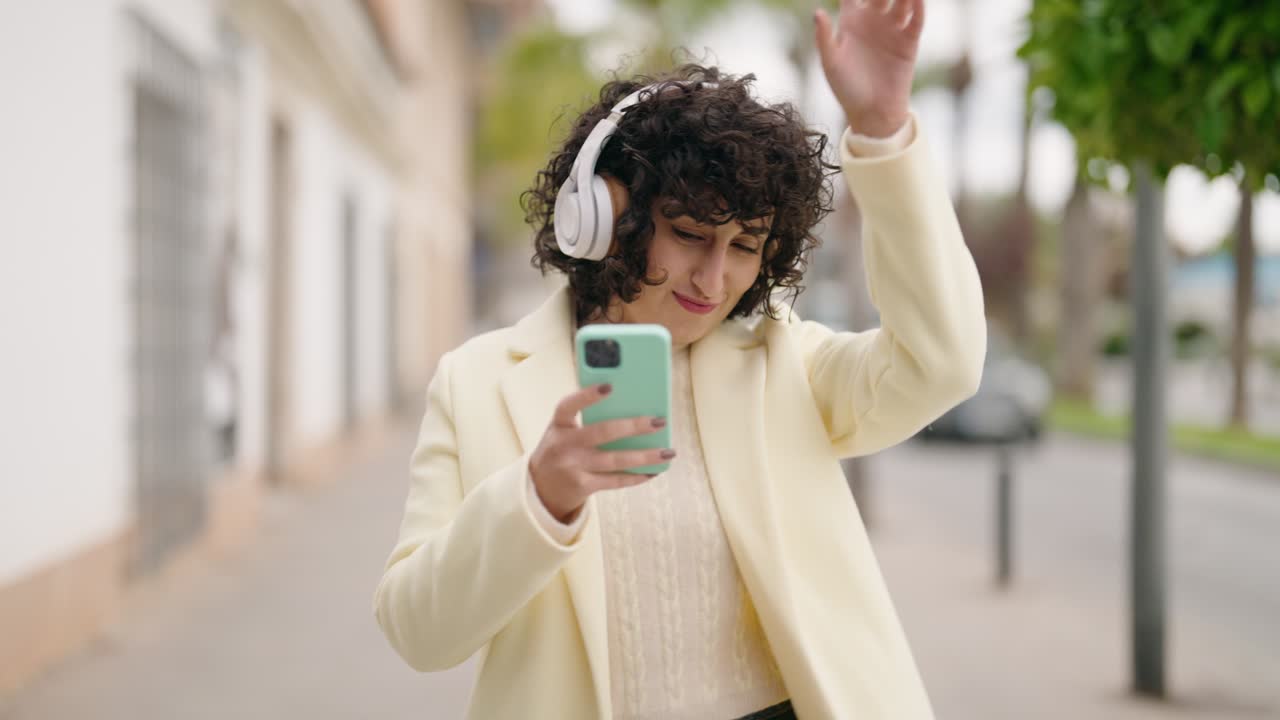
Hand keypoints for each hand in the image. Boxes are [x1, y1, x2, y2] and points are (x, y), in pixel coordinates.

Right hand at [528, 383, 674, 522]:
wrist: (541, 490)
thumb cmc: (562, 451)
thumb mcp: (564, 432)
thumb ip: (588, 420)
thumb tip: (634, 411)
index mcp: (559, 425)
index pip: (569, 405)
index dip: (588, 395)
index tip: (610, 385)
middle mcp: (563, 446)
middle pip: (603, 432)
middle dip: (634, 426)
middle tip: (660, 421)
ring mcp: (572, 467)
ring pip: (616, 460)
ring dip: (645, 456)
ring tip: (668, 451)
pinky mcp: (582, 486)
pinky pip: (615, 481)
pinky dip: (637, 476)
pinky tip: (653, 471)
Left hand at [815, 0, 924, 137]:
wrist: (872, 113)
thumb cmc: (846, 89)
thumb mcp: (831, 63)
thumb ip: (824, 37)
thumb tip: (817, 11)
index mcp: (852, 21)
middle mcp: (873, 20)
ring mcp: (893, 29)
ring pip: (901, 0)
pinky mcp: (909, 41)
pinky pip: (916, 19)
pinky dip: (918, 6)